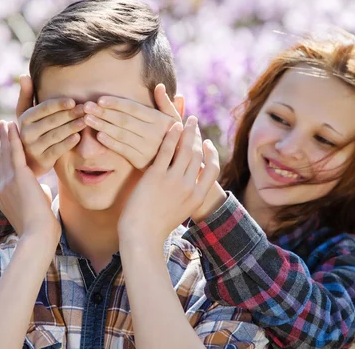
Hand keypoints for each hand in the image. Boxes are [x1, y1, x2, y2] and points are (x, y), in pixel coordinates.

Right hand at [0, 120, 60, 240]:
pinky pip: (14, 154)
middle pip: (1, 160)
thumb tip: (42, 190)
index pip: (2, 173)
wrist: (38, 236)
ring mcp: (7, 182)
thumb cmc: (41, 228)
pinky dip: (12, 139)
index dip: (3, 158)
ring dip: (5, 137)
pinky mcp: (18, 178)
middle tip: (1, 129)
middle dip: (1, 144)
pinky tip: (12, 126)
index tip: (3, 147)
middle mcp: (2, 188)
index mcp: (5, 197)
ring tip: (4, 123)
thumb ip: (37, 196)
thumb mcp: (35, 209)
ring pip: (6, 154)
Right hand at [15, 75, 85, 176]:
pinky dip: (68, 143)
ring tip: (85, 121)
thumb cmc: (32, 131)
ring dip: (72, 127)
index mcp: (24, 119)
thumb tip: (24, 76)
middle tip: (86, 109)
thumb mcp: (26, 114)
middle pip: (52, 121)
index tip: (73, 101)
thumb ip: (26, 95)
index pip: (43, 109)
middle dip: (70, 114)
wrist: (29, 160)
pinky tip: (78, 137)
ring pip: (56, 135)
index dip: (59, 104)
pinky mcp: (42, 160)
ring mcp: (34, 148)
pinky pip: (57, 150)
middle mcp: (26, 133)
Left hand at [82, 83, 181, 168]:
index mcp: (159, 120)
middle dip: (104, 113)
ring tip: (87, 119)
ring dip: (103, 126)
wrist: (176, 163)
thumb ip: (165, 102)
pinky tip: (98, 136)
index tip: (100, 99)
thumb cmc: (171, 136)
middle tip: (87, 107)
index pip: (134, 108)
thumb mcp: (174, 118)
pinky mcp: (141, 160)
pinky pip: (122, 149)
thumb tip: (159, 86)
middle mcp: (154, 133)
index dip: (116, 103)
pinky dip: (110, 143)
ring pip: (121, 134)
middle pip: (124, 120)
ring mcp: (147, 148)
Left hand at [118, 116, 220, 246]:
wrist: (141, 236)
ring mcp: (174, 181)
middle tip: (195, 124)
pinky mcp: (156, 175)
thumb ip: (186, 199)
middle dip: (198, 137)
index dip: (212, 154)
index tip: (207, 144)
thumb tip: (187, 189)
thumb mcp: (179, 213)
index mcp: (197, 198)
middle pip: (198, 155)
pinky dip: (172, 136)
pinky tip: (172, 126)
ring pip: (186, 150)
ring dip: (188, 131)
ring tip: (187, 120)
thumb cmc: (155, 227)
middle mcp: (189, 187)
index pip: (213, 171)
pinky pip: (167, 151)